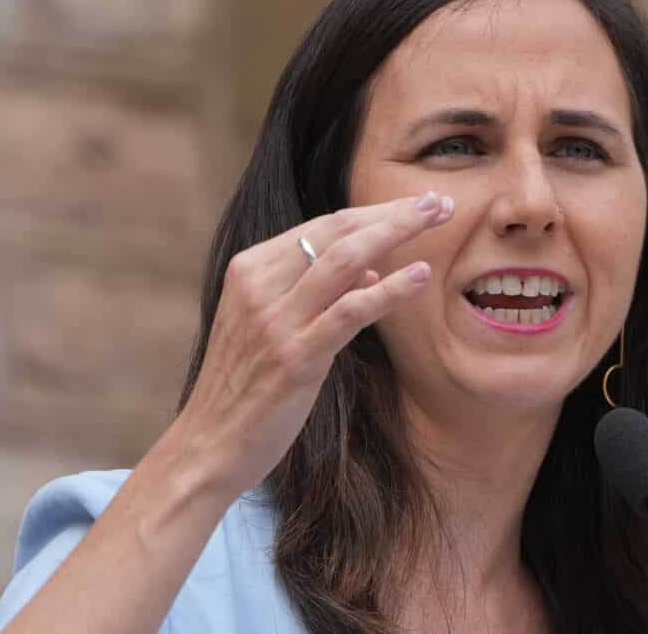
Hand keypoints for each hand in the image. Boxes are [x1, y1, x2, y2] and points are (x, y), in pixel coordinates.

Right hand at [176, 191, 452, 496]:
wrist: (207, 445)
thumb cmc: (245, 387)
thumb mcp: (271, 326)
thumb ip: (314, 291)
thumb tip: (369, 268)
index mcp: (250, 269)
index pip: (323, 225)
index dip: (375, 212)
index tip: (417, 204)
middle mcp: (259, 285)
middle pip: (337, 231)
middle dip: (393, 213)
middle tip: (440, 202)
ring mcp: (275, 320)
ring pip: (345, 259)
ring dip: (396, 233)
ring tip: (440, 219)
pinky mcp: (295, 357)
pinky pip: (350, 311)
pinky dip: (389, 289)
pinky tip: (420, 276)